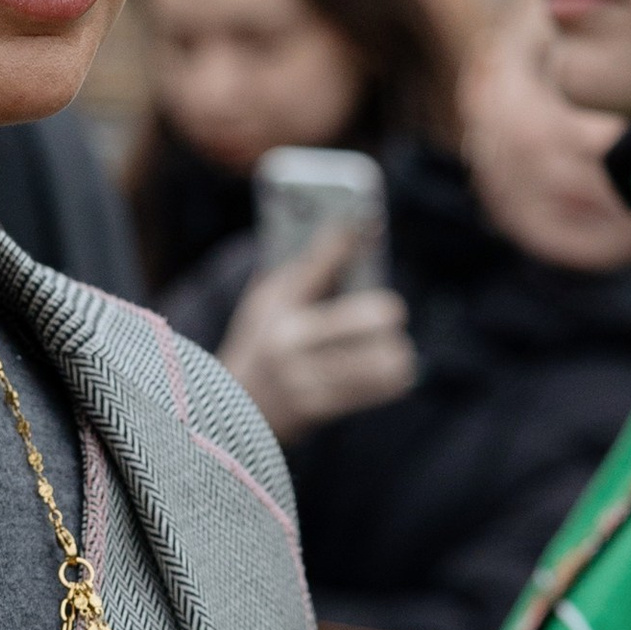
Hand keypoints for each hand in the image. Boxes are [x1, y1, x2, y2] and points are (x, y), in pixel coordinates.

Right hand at [217, 227, 416, 446]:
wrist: (234, 404)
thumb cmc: (263, 340)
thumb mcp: (269, 300)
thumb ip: (307, 269)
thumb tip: (352, 231)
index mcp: (276, 307)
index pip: (318, 263)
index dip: (347, 238)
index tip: (366, 222)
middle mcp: (288, 342)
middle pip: (367, 316)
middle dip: (386, 312)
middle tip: (392, 312)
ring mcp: (301, 378)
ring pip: (379, 360)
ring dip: (394, 352)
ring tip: (396, 349)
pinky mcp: (316, 407)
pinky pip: (376, 389)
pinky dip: (392, 379)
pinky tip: (393, 373)